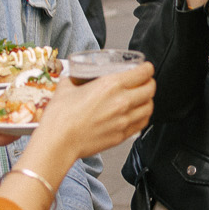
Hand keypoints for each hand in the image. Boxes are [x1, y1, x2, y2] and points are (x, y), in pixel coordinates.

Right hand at [27, 63, 155, 170]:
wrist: (58, 142)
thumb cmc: (61, 117)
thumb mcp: (66, 87)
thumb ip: (75, 79)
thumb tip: (74, 77)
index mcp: (111, 85)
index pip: (142, 73)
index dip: (147, 68)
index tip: (145, 67)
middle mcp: (122, 102)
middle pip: (150, 89)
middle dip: (150, 82)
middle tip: (145, 81)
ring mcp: (124, 120)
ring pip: (149, 107)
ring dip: (148, 100)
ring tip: (143, 98)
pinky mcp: (121, 136)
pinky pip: (141, 124)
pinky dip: (143, 116)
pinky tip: (138, 114)